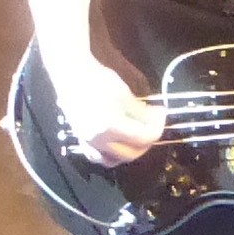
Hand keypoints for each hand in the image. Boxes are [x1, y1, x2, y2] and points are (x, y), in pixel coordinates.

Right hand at [48, 56, 167, 166]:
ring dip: (129, 152)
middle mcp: (100, 140)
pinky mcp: (81, 139)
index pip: (143, 137)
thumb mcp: (124, 94)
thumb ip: (140, 112)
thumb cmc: (98, 79)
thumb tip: (154, 119)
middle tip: (153, 125)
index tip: (161, 113)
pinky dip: (110, 155)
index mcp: (111, 126)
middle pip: (131, 152)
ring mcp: (88, 142)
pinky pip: (97, 157)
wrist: (72, 74)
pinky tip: (117, 145)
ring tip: (137, 137)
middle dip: (147, 140)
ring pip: (114, 159)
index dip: (157, 126)